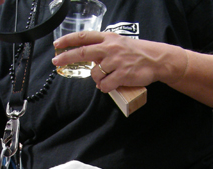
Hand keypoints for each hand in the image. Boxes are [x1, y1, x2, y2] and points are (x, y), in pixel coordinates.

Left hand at [52, 31, 182, 93]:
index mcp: (108, 38)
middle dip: (66, 56)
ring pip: (95, 74)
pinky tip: (112, 85)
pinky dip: (105, 88)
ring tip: (109, 78)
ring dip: (98, 79)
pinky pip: (105, 85)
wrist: (156, 59)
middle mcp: (110, 47)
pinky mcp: (122, 74)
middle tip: (56, 61)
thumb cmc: (136, 53)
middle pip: (82, 52)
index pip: (84, 36)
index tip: (57, 44)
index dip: (68, 40)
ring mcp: (116, 61)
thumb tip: (89, 60)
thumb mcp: (118, 43)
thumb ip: (103, 49)